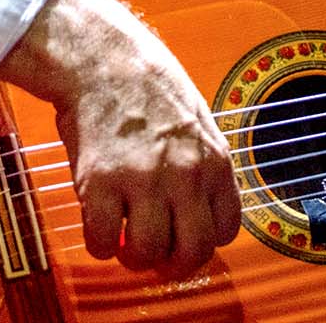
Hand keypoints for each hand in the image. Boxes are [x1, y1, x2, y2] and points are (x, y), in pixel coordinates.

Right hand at [0, 0, 241, 275]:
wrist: (105, 60)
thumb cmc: (150, 86)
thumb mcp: (199, 123)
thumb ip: (203, 166)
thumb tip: (199, 208)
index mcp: (214, 161)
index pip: (226, 230)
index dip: (204, 242)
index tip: (186, 239)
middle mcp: (185, 175)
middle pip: (192, 252)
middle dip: (174, 264)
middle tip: (157, 256)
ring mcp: (143, 181)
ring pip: (147, 253)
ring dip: (134, 256)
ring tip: (125, 240)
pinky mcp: (101, 183)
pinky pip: (103, 241)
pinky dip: (100, 244)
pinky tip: (100, 226)